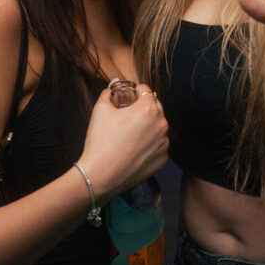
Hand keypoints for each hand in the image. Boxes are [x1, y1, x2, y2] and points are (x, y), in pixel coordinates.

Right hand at [79, 84, 168, 200]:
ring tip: (130, 135)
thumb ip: (107, 94)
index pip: (146, 91)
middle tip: (128, 114)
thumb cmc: (101, 142)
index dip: (136, 91)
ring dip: (148, 127)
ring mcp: (164, 143)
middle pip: (155, 108)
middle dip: (143, 108)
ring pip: (158, 128)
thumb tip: (110, 89)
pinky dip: (149, 145)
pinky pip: (158, 146)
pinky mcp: (162, 159)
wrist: (102, 175)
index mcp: (148, 109)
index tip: (129, 96)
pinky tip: (134, 149)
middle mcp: (161, 124)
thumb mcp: (100, 111)